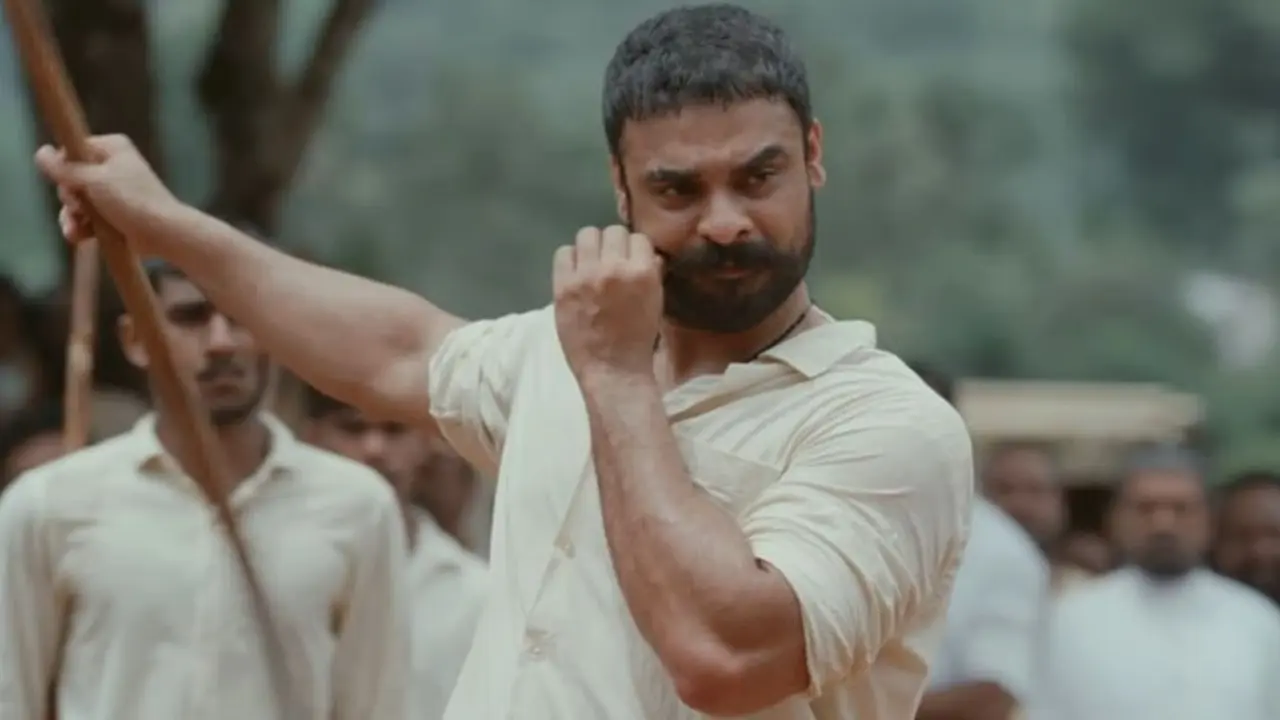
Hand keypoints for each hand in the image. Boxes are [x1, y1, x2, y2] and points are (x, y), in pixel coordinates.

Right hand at [34, 135, 179, 253]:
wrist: (164, 234)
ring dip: (71, 216)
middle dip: (70, 197)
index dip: (64, 168)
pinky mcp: (113, 214)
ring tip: (76, 228)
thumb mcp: (94, 180)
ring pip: (76, 201)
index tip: (68, 182)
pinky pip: (86, 218)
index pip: (71, 150)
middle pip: (70, 178)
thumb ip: (65, 168)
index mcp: (111, 148)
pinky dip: (80, 227)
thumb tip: (41, 153)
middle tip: (80, 206)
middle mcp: (111, 166)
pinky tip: (79, 237)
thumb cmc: (132, 201)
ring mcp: (112, 192)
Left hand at [554, 225, 663, 381]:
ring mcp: (586, 276)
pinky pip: (563, 253)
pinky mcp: (563, 287)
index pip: (638, 238)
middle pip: (612, 231)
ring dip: (591, 247)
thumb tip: (645, 253)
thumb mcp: (655, 301)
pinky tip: (575, 273)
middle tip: (609, 262)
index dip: (634, 249)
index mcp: (642, 272)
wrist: (612, 370)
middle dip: (613, 245)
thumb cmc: (638, 339)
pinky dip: (570, 259)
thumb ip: (651, 273)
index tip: (630, 260)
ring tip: (591, 264)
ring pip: (586, 235)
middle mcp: (614, 268)